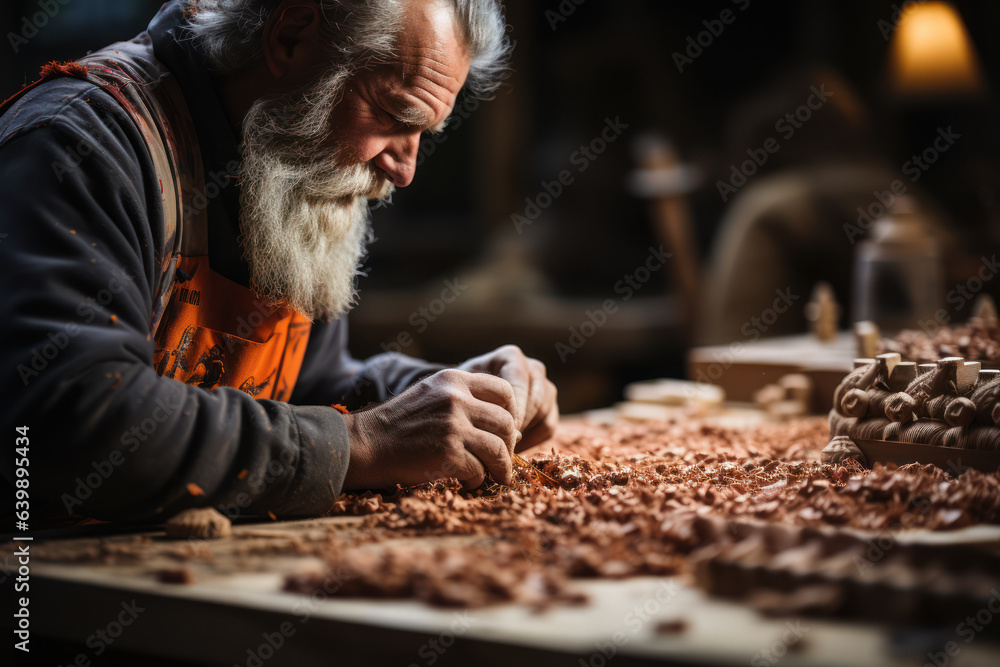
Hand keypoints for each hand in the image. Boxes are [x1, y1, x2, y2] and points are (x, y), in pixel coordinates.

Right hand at [342, 369, 518, 489]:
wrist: (366, 444)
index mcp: (454, 380)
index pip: (504, 390)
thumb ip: (464, 399)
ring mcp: (453, 426)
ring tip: (496, 476)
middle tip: (501, 459)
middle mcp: (456, 399)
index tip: (505, 431)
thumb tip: (507, 423)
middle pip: (506, 423)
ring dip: (501, 468)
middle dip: (508, 445)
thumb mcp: (432, 395)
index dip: (511, 413)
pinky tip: (467, 482)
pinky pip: (479, 470)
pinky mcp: (448, 454)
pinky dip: (476, 480)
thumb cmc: (400, 424)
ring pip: (499, 449)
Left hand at [458, 345, 558, 450]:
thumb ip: (480, 403)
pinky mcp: (550, 406)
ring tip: (503, 447)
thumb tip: (507, 431)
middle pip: (535, 400)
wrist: (468, 395)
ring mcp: (545, 387)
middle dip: (518, 425)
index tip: (496, 431)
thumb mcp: (464, 391)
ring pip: (544, 414)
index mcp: (512, 357)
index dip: (510, 411)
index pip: (518, 384)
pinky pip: (549, 427)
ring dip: (525, 433)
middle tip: (500, 444)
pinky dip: (533, 441)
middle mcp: (533, 368)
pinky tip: (512, 448)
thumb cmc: (463, 391)